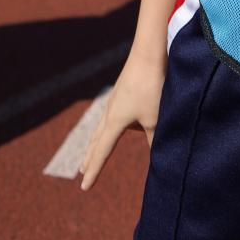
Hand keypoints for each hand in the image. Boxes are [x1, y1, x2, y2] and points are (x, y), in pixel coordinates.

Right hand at [79, 51, 164, 189]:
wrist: (149, 52)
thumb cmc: (152, 86)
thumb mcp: (155, 118)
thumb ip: (154, 140)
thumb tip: (157, 158)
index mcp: (115, 121)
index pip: (102, 152)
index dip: (94, 171)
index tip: (84, 187)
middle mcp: (110, 111)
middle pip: (96, 139)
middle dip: (90, 156)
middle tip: (82, 169)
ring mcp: (116, 99)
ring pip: (104, 125)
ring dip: (98, 139)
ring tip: (95, 148)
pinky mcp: (124, 89)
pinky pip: (115, 112)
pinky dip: (113, 124)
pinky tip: (121, 119)